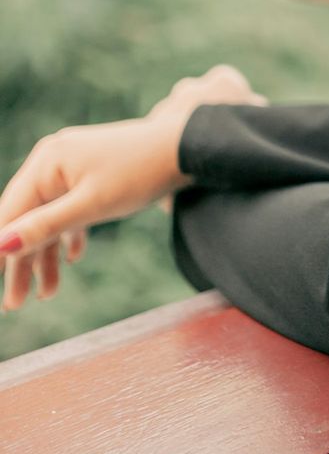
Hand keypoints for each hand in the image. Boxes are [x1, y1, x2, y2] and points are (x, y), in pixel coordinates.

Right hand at [0, 65, 266, 312]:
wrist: (186, 149)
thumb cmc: (139, 173)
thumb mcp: (91, 205)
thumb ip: (45, 226)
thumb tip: (0, 245)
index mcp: (47, 162)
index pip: (9, 212)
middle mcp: (52, 161)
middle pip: (26, 218)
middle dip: (21, 261)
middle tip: (15, 304)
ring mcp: (71, 167)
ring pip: (48, 218)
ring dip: (46, 255)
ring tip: (47, 294)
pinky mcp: (89, 175)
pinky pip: (68, 210)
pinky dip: (68, 235)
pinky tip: (71, 259)